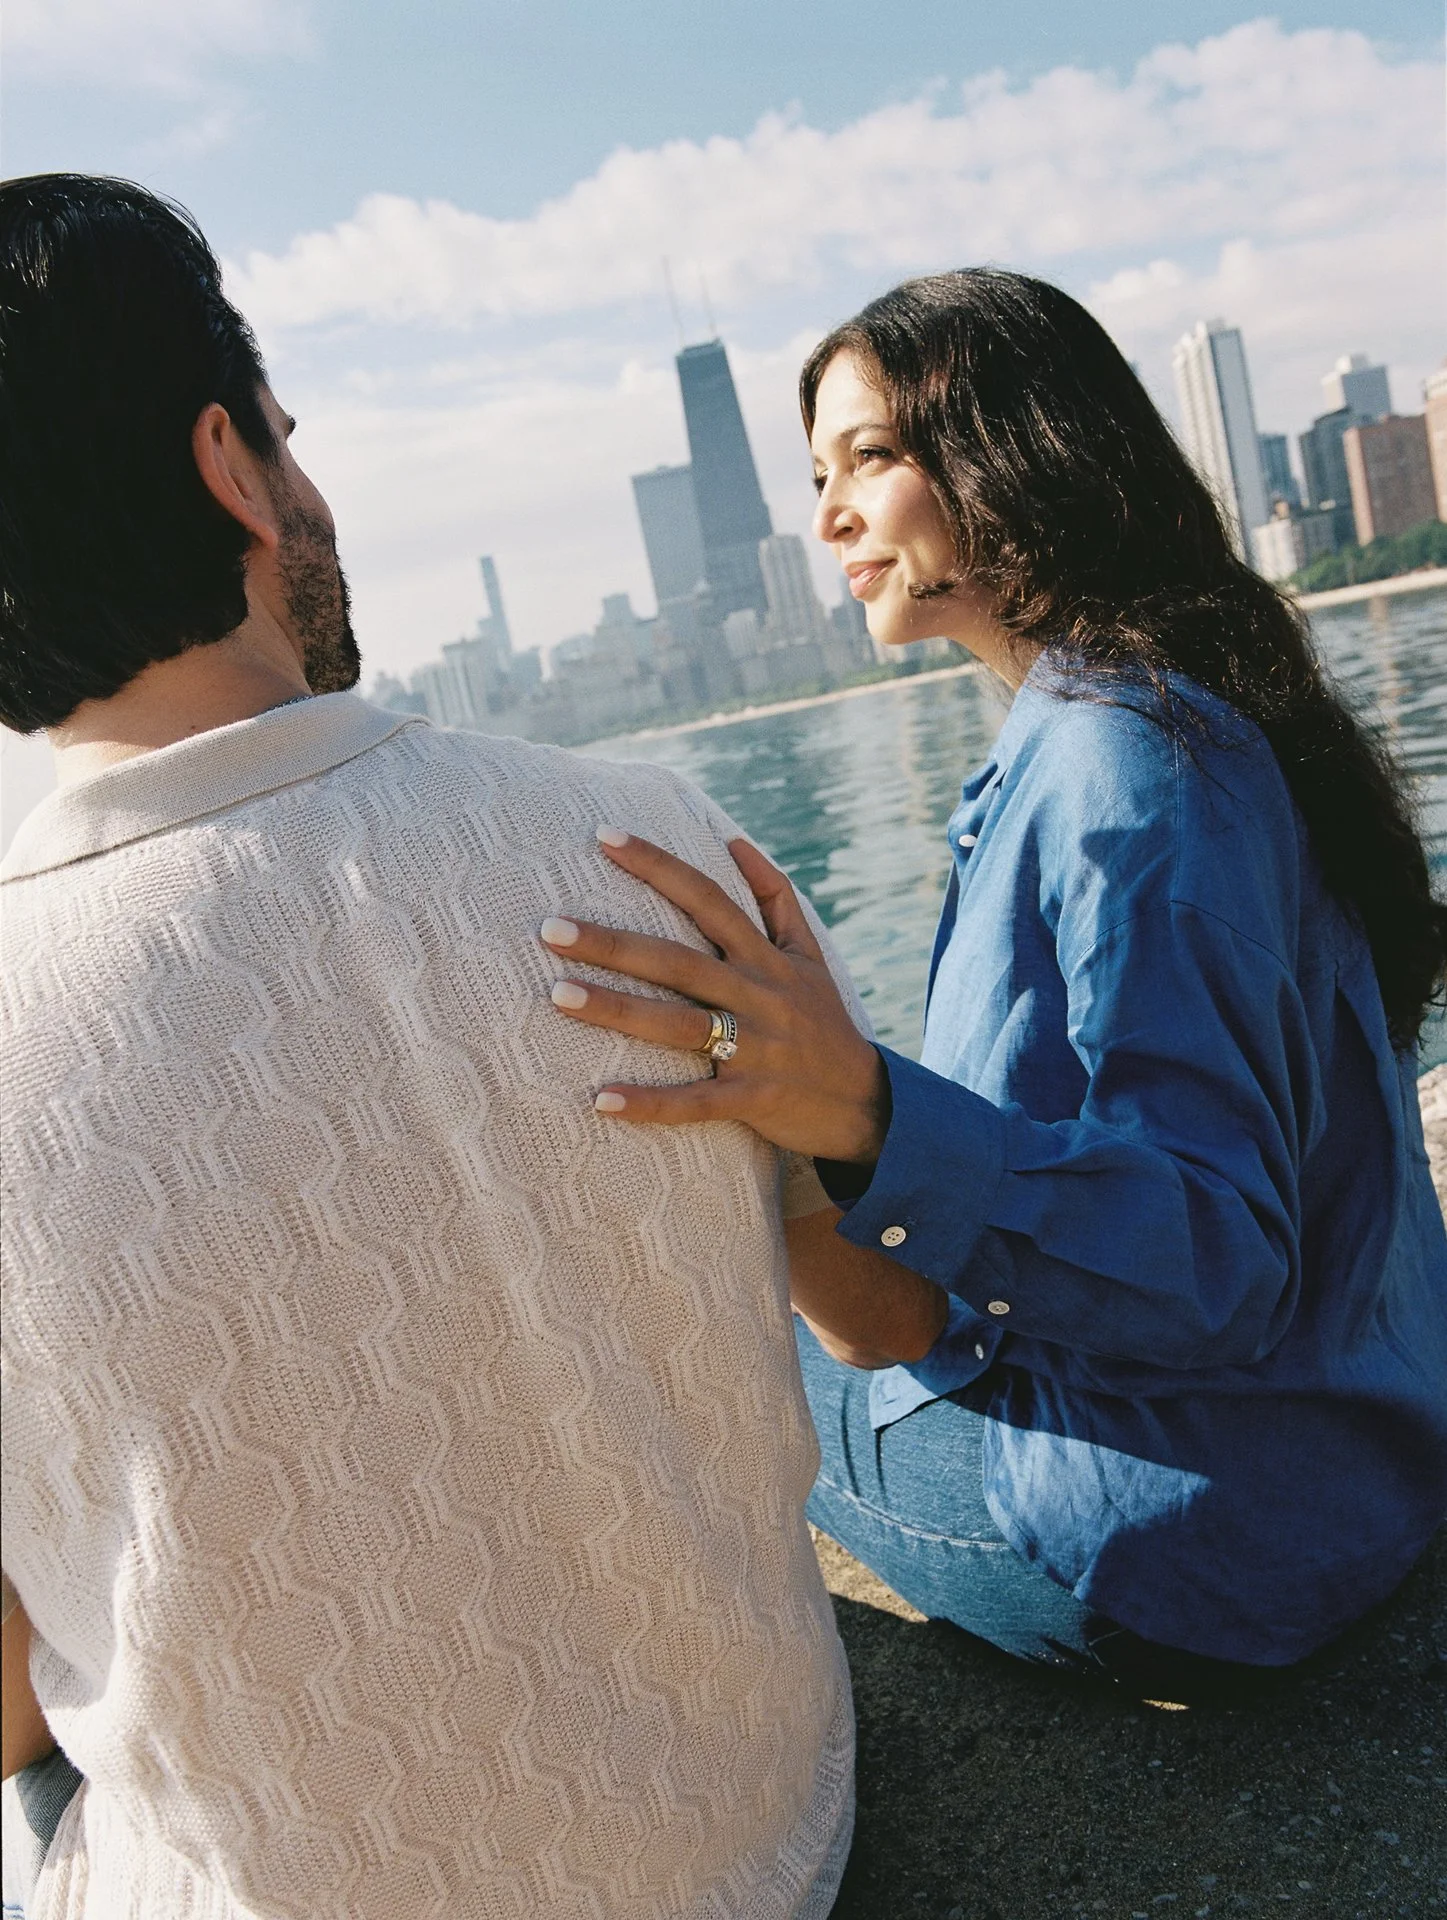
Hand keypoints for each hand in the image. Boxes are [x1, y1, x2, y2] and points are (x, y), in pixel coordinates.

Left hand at [540, 827, 889, 1163]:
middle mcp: (760, 995)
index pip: (708, 898)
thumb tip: (732, 839)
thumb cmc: (824, 1021)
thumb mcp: (810, 953)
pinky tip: (601, 1100)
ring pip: (679, 1026)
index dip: (659, 865)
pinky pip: (696, 1102)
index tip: (605, 836)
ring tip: (557, 994)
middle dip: (613, 943)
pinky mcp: (754, 1099)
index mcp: (767, 957)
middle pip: (678, 962)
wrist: (864, 1102)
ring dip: (617, 1010)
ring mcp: (757, 1048)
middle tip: (550, 929)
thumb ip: (774, 895)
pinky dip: (650, 1103)